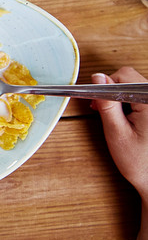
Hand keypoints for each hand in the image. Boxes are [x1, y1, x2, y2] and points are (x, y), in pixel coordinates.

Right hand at [93, 67, 147, 198]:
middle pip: (130, 80)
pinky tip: (130, 120)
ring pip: (135, 87)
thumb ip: (107, 103)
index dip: (106, 87)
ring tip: (120, 120)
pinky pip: (142, 97)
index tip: (97, 103)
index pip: (124, 77)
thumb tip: (98, 77)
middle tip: (106, 113)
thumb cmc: (140, 162)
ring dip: (123, 99)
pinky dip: (132, 104)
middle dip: (114, 93)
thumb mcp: (116, 132)